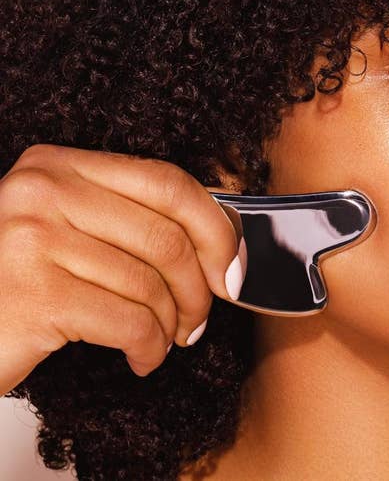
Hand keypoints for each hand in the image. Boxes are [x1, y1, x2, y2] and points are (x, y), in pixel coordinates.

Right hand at [0, 144, 237, 393]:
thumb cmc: (20, 283)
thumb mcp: (72, 233)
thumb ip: (132, 222)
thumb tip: (221, 240)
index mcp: (61, 165)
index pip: (167, 182)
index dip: (215, 226)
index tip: (232, 266)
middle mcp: (43, 191)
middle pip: (166, 235)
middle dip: (200, 287)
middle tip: (201, 316)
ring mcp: (31, 238)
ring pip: (150, 283)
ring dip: (173, 322)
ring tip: (167, 338)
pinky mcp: (31, 294)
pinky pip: (128, 321)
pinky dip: (149, 347)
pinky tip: (143, 357)